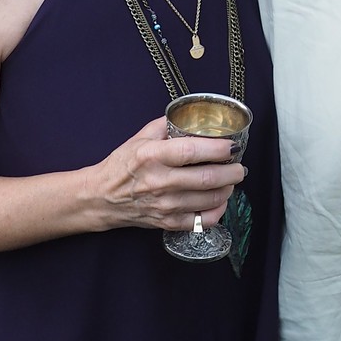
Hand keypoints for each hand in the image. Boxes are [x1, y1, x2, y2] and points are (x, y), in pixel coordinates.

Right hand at [94, 117, 247, 232]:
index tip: (232, 145)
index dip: (217, 148)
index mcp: (152, 156)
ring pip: (209, 200)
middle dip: (232, 172)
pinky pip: (202, 221)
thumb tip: (193, 117)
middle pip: (207, 178)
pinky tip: (219, 200)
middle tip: (239, 166)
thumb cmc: (121, 165)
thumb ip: (167, 126)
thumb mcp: (140, 138)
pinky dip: (217, 211)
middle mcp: (159, 182)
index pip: (191, 151)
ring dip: (228, 189)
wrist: (101, 197)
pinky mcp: (167, 222)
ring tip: (231, 180)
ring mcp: (164, 205)